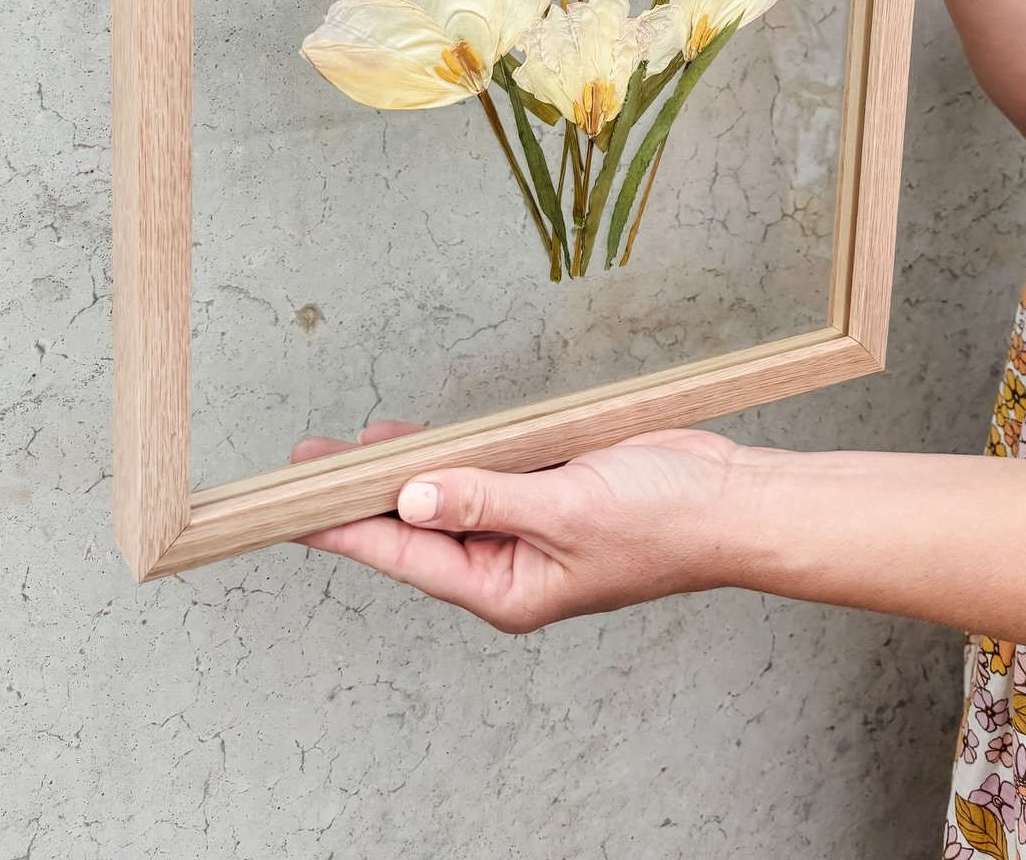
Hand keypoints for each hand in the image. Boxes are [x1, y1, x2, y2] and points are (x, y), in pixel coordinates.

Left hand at [290, 422, 762, 632]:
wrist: (731, 501)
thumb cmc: (664, 525)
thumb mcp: (564, 511)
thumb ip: (485, 500)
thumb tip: (411, 496)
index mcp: (505, 588)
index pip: (405, 553)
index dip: (345, 527)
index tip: (293, 509)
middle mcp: (507, 562)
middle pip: (416, 526)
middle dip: (361, 494)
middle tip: (305, 461)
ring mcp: (526, 524)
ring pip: (447, 494)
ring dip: (403, 468)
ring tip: (346, 445)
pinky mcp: (546, 487)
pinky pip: (483, 469)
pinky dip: (451, 450)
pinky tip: (419, 436)